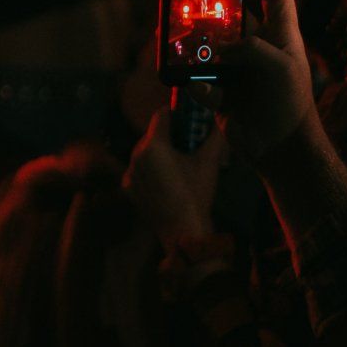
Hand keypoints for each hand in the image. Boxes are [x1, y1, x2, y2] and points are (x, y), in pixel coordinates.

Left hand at [123, 107, 225, 242]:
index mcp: (154, 145)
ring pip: (144, 153)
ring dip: (158, 154)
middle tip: (187, 143)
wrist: (183, 231)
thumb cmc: (197, 193)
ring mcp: (129, 172)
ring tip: (177, 164)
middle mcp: (136, 155)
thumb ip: (214, 136)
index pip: (161, 116)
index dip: (176, 115)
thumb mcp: (209, 162)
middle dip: (168, 136)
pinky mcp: (127, 188)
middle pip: (152, 135)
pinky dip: (150, 171)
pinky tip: (165, 180)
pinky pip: (138, 171)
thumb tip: (219, 119)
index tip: (187, 120)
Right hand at [183, 0, 314, 162]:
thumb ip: (253, 48)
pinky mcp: (218, 90)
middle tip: (190, 9)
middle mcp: (256, 47)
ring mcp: (235, 68)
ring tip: (181, 47)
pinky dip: (197, 84)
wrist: (280, 150)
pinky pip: (198, 79)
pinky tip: (205, 91)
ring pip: (206, 46)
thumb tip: (220, 50)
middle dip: (210, 12)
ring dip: (194, 48)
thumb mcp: (283, 67)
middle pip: (230, 16)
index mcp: (280, 35)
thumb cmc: (291, 104)